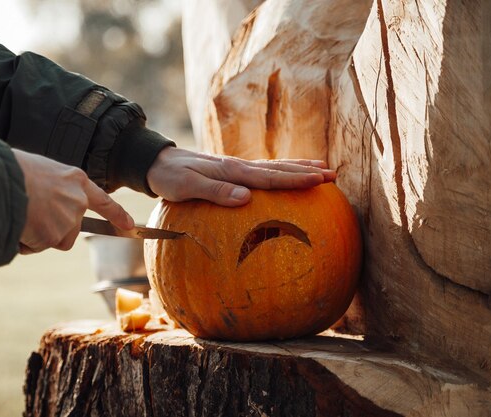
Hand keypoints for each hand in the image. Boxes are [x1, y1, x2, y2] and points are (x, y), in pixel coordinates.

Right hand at [12, 149, 133, 253]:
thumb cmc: (12, 169)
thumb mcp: (40, 171)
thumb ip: (52, 189)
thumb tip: (43, 205)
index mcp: (76, 180)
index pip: (103, 201)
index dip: (117, 214)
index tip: (130, 226)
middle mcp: (78, 200)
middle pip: (71, 227)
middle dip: (52, 228)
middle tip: (31, 216)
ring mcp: (68, 219)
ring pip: (54, 239)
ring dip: (38, 235)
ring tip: (21, 216)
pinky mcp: (54, 236)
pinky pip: (37, 246)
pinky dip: (25, 241)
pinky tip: (16, 224)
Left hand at [147, 147, 336, 205]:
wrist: (157, 163)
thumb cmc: (170, 178)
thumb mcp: (187, 187)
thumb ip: (215, 192)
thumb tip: (246, 198)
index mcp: (232, 171)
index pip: (269, 177)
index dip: (295, 180)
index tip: (319, 181)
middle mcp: (238, 167)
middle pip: (278, 169)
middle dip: (306, 172)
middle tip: (333, 175)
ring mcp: (236, 168)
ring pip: (274, 167)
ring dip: (298, 168)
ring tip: (322, 168)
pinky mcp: (232, 172)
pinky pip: (262, 171)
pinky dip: (280, 170)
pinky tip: (287, 173)